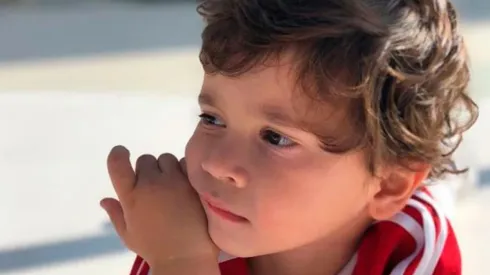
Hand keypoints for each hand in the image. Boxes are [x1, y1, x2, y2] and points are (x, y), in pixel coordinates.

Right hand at [100, 145, 217, 267]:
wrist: (186, 256)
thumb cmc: (155, 248)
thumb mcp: (129, 235)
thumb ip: (116, 214)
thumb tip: (104, 200)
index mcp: (131, 196)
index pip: (118, 163)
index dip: (118, 155)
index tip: (123, 154)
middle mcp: (150, 184)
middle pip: (146, 159)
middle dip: (149, 169)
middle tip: (156, 186)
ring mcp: (173, 181)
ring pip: (167, 158)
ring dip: (167, 168)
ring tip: (173, 186)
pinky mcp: (192, 182)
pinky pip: (185, 163)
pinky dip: (184, 170)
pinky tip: (186, 185)